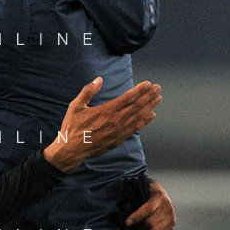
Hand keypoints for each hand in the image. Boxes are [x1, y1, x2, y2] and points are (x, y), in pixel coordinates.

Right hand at [43, 78, 160, 173]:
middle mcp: (115, 120)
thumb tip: (99, 80)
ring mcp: (118, 131)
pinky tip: (151, 115)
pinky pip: (134, 129)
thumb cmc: (72, 127)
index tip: (148, 84)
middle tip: (158, 88)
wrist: (72, 150)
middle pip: (136, 106)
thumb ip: (88, 91)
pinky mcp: (118, 139)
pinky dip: (144, 121)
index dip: (139, 90)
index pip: (127, 98)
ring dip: (149, 106)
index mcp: (106, 110)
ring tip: (158, 99)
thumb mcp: (76, 106)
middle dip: (148, 96)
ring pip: (138, 116)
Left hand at [124, 178, 175, 229]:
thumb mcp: (141, 191)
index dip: (137, 217)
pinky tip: (148, 228)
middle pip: (150, 223)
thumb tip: (126, 208)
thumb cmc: (149, 193)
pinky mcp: (173, 221)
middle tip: (134, 224)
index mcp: (158, 196)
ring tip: (141, 226)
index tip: (127, 222)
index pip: (148, 209)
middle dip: (139, 226)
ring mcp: (171, 214)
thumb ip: (134, 200)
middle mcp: (167, 206)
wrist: (161, 193)